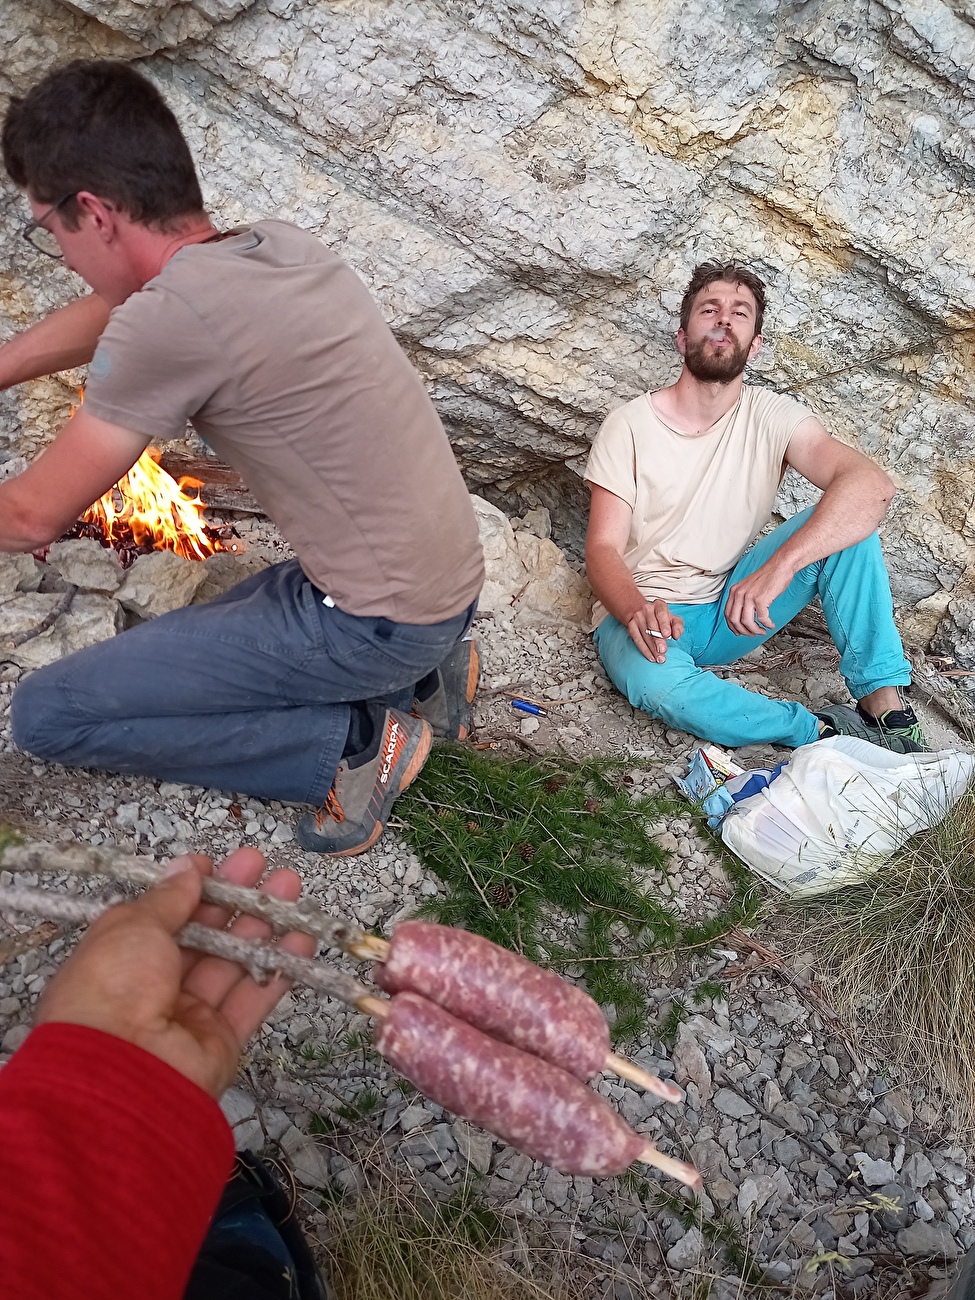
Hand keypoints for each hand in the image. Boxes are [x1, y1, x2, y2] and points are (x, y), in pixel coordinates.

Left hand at [35, 847, 314, 1097]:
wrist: (119, 1075)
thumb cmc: (111, 989)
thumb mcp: (132, 926)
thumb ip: (168, 897)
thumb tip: (187, 867)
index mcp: (121, 957)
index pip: (163, 916)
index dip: (190, 889)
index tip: (215, 864)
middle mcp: (154, 985)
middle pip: (204, 935)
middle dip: (235, 898)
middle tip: (264, 866)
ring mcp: (190, 1014)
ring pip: (234, 962)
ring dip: (265, 925)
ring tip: (291, 887)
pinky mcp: (222, 1041)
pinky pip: (254, 998)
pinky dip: (280, 968)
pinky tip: (302, 938)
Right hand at [625, 598, 683, 662]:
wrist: (644, 614)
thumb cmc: (662, 619)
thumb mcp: (673, 619)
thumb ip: (678, 626)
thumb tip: (676, 635)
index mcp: (659, 605)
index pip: (661, 613)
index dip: (664, 624)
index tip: (667, 634)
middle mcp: (647, 609)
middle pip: (652, 625)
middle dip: (658, 639)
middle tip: (663, 650)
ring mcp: (638, 617)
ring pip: (644, 634)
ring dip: (652, 648)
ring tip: (659, 657)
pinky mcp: (631, 626)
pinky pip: (637, 639)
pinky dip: (644, 649)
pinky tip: (651, 656)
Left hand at [724, 560, 792, 636]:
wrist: (780, 566)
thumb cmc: (768, 576)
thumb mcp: (749, 587)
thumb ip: (743, 599)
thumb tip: (743, 615)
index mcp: (734, 591)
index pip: (727, 614)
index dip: (732, 626)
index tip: (738, 632)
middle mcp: (739, 593)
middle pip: (735, 620)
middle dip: (743, 631)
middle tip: (751, 634)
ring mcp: (749, 596)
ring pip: (747, 622)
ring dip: (755, 630)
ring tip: (762, 631)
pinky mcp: (761, 599)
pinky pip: (762, 618)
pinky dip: (767, 624)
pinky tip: (770, 625)